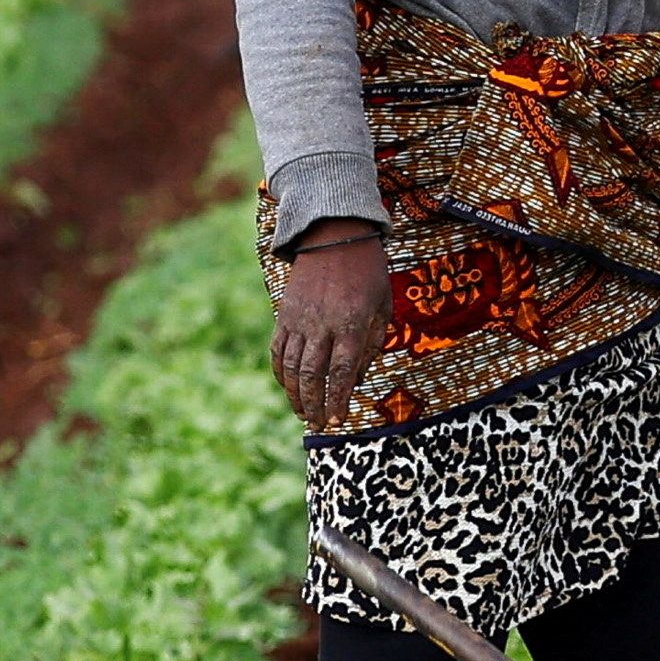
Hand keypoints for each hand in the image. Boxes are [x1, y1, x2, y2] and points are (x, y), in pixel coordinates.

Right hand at [274, 227, 388, 429]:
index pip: (340, 373)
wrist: (334, 235)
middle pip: (311, 376)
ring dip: (295, 396)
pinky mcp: (284, 315)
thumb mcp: (382, 307)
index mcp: (351, 324)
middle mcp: (322, 325)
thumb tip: (354, 380)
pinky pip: (277, 351)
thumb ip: (371, 345)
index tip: (338, 420)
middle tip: (318, 425)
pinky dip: (280, 374)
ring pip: (290, 368)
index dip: (337, 400)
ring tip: (303, 413)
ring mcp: (299, 320)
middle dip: (314, 406)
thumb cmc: (367, 273)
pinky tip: (288, 388)